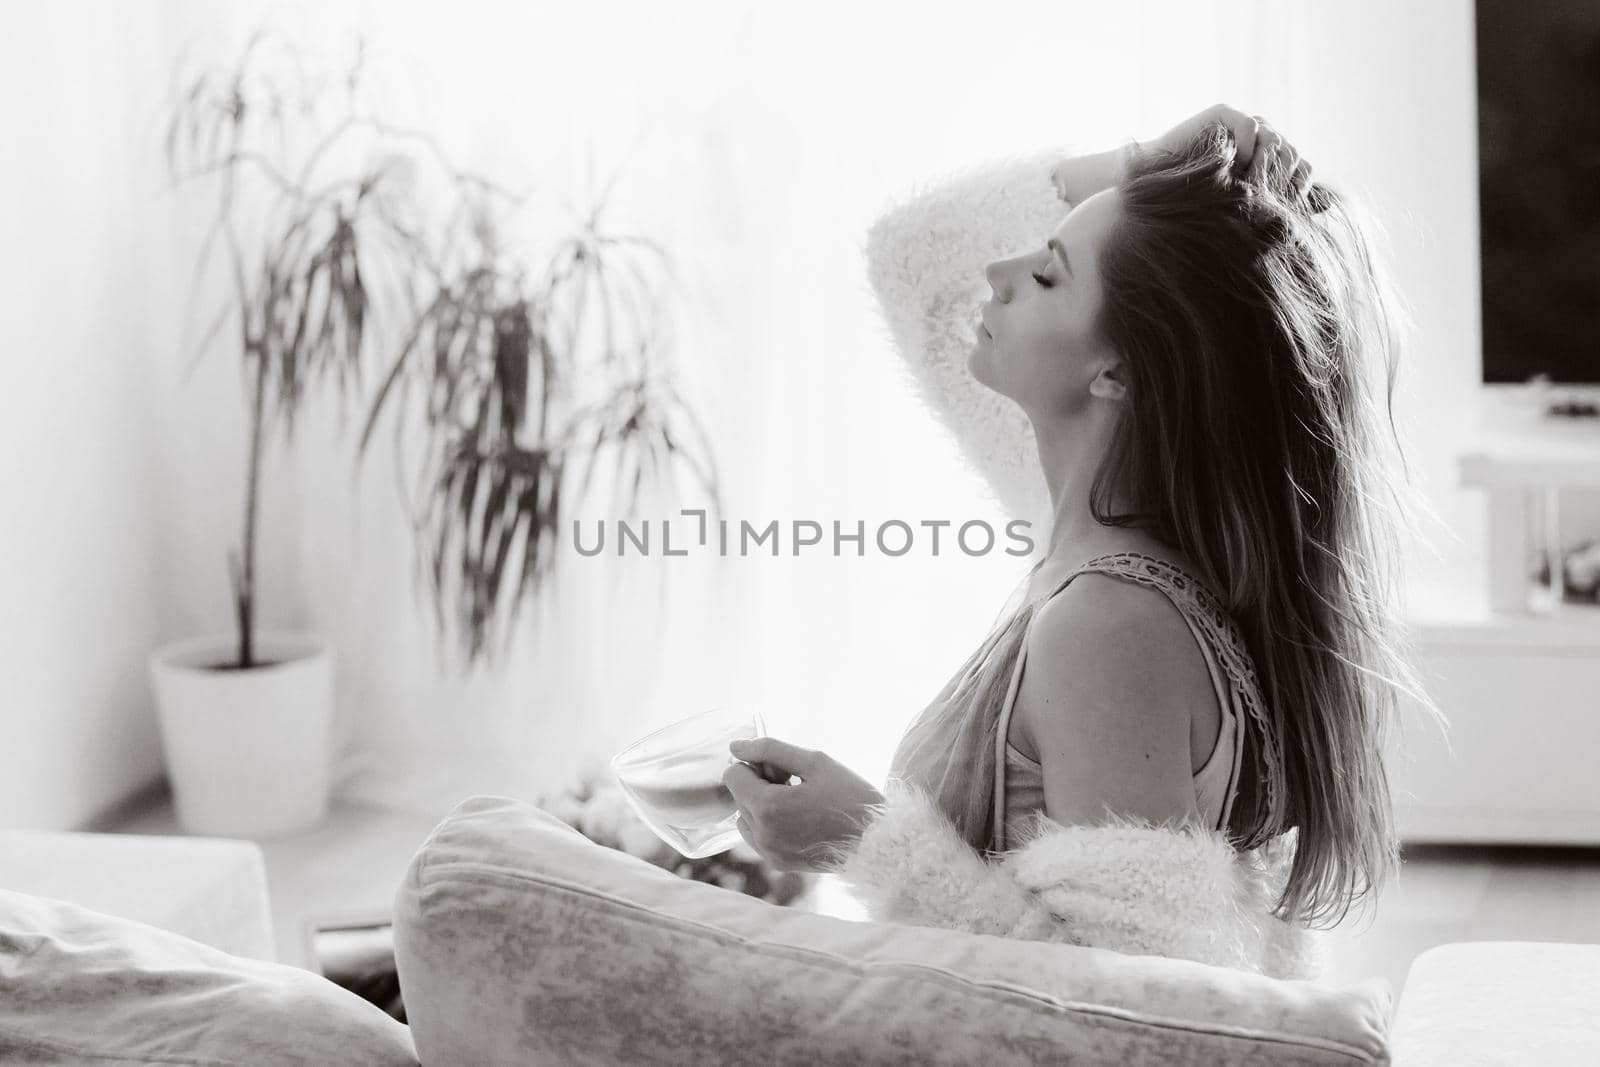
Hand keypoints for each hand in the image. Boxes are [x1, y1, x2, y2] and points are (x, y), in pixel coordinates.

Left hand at [722, 738, 884, 873]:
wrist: (878, 842)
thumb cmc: (851, 796)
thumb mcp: (814, 762)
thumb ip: (770, 749)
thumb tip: (735, 746)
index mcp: (768, 806)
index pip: (732, 774)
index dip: (757, 764)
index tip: (786, 770)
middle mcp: (762, 834)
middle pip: (739, 795)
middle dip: (760, 784)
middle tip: (797, 784)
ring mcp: (768, 852)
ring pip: (745, 816)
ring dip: (763, 805)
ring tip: (798, 803)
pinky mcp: (777, 864)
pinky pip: (757, 836)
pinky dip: (769, 823)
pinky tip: (799, 820)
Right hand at [1154, 104, 1313, 197]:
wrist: (1154, 192)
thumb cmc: (1196, 205)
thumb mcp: (1244, 211)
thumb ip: (1281, 205)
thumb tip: (1331, 205)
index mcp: (1269, 160)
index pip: (1302, 168)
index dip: (1297, 190)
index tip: (1280, 212)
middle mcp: (1261, 138)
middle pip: (1292, 154)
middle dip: (1278, 182)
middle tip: (1259, 203)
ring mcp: (1243, 124)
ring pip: (1276, 140)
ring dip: (1263, 169)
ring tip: (1244, 188)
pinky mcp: (1222, 114)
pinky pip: (1252, 126)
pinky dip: (1247, 149)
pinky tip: (1233, 168)